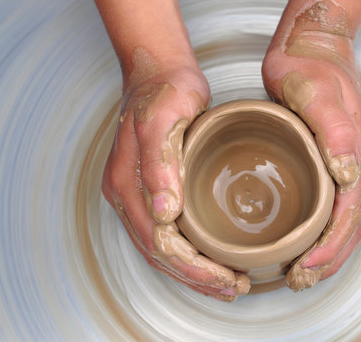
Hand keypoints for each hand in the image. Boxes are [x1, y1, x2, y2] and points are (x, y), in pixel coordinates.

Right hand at [101, 63, 249, 300]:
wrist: (159, 72)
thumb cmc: (165, 90)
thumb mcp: (163, 119)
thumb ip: (159, 164)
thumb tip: (161, 214)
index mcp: (127, 184)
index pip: (159, 243)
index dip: (193, 268)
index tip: (225, 278)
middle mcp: (127, 195)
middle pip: (159, 254)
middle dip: (196, 278)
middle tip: (233, 288)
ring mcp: (136, 194)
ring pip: (161, 250)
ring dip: (192, 272)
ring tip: (225, 284)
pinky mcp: (150, 190)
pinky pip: (165, 234)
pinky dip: (187, 255)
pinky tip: (209, 259)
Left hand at [262, 0, 360, 290]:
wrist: (314, 45)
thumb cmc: (306, 67)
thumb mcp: (313, 91)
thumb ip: (335, 130)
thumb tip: (349, 174)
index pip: (350, 212)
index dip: (330, 246)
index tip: (305, 267)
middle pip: (356, 222)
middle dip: (332, 258)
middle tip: (302, 280)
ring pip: (357, 217)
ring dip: (336, 250)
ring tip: (310, 271)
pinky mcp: (351, 155)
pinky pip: (351, 203)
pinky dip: (338, 230)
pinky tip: (321, 240)